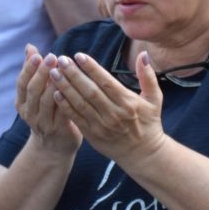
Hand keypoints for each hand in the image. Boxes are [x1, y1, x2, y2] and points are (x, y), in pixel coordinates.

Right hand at [15, 44, 80, 155]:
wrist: (54, 147)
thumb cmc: (47, 113)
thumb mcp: (36, 94)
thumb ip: (34, 71)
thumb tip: (29, 46)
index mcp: (22, 103)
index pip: (22, 83)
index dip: (28, 69)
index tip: (37, 54)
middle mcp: (29, 113)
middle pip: (33, 91)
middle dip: (42, 73)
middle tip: (51, 57)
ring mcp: (43, 123)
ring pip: (47, 101)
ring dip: (54, 84)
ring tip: (62, 69)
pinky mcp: (59, 130)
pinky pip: (62, 112)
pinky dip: (65, 99)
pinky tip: (72, 87)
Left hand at [48, 51, 163, 167]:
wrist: (143, 154)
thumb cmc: (149, 123)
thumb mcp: (155, 99)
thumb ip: (148, 76)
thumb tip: (143, 54)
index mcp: (128, 103)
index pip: (106, 82)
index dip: (91, 68)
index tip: (78, 55)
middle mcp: (114, 114)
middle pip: (90, 91)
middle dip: (74, 74)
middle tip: (60, 60)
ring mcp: (101, 126)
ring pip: (80, 104)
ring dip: (65, 87)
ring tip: (53, 73)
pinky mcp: (92, 135)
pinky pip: (76, 118)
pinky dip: (65, 106)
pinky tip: (55, 93)